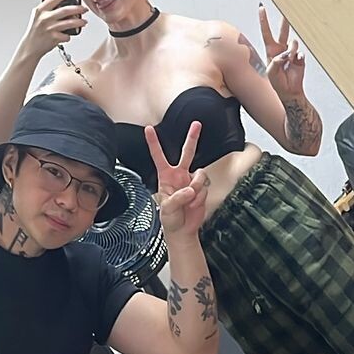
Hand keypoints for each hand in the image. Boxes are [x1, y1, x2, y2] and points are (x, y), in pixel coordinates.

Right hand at [21, 0, 87, 59]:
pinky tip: (67, 36)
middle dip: (78, 9)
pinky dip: (69, 36)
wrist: (30, 47)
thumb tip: (67, 6)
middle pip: (65, 10)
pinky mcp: (54, 38)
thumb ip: (50, 10)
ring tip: (84, 22)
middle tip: (84, 9)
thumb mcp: (39, 17)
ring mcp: (49, 28)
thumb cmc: (36, 32)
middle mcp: (45, 18)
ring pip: (69, 23)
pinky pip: (67, 36)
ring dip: (79, 22)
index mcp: (41, 10)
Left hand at [145, 120, 208, 238]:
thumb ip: (177, 198)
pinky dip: (200, 198)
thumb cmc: (169, 219)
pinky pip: (205, 188)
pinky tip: (194, 204)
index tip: (149, 129)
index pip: (158, 156)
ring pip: (200, 174)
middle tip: (197, 124)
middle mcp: (179, 175)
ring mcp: (191, 181)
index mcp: (165, 176)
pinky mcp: (202, 189)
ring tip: (189, 200)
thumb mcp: (167, 209)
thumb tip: (190, 189)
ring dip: (197, 187)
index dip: (154, 142)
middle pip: (187, 153)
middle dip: (192, 138)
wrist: (183, 230)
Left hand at [258, 3, 305, 99]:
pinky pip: (300, 53)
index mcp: (271, 50)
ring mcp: (292, 53)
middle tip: (286, 9)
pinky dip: (298, 58)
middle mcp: (281, 49)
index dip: (264, 21)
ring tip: (289, 61)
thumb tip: (286, 53)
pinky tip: (296, 62)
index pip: (266, 32)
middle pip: (283, 31)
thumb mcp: (272, 72)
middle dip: (285, 21)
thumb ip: (277, 61)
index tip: (262, 8)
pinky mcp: (300, 58)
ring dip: (291, 51)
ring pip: (293, 43)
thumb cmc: (278, 83)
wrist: (290, 91)